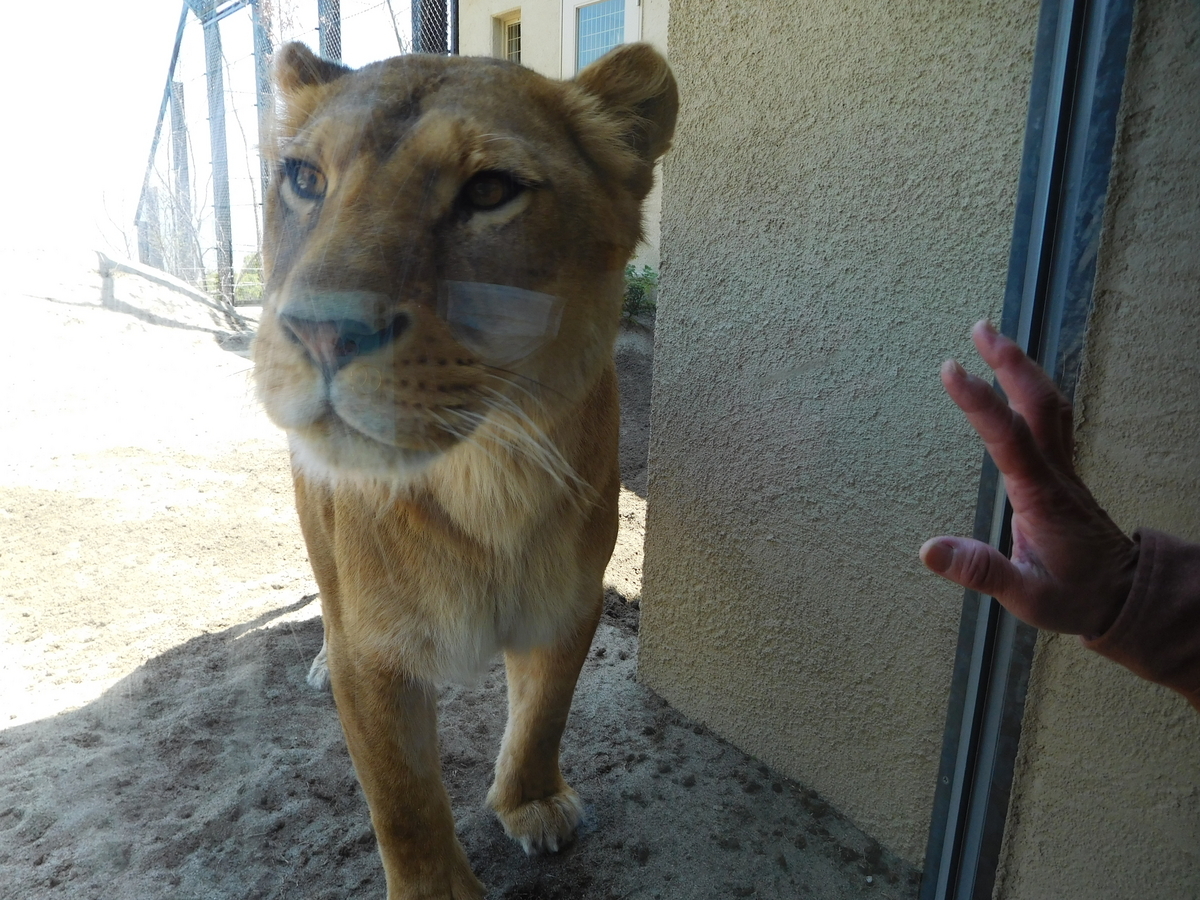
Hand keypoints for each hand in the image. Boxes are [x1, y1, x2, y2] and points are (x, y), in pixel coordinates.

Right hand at [920, 320, 1137, 635]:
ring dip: (1022, 367)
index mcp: (1040, 496)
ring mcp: (1063, 468)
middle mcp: (1054, 473)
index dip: (978, 401)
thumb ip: (981, 571)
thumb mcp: (1027, 598)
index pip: (1007, 437)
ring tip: (993, 339)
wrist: (1126, 596)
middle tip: (980, 327)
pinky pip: (1051, 417)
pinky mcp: (1063, 471)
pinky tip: (1016, 381)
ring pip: (1049, 404)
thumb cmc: (1076, 596)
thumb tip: (928, 549)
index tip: (950, 367)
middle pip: (1038, 403)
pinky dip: (1032, 388)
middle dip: (1009, 361)